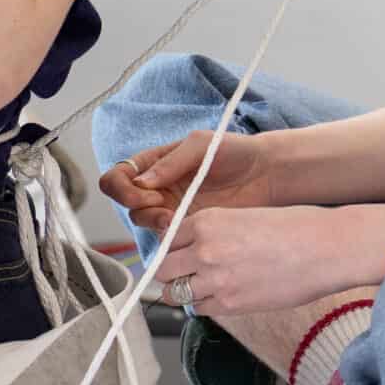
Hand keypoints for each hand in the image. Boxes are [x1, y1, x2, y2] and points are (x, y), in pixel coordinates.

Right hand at [100, 129, 279, 232]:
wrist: (266, 174)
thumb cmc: (235, 151)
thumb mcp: (201, 145)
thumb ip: (170, 161)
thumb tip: (142, 181)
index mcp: (154, 163)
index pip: (119, 176)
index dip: (122, 187)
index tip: (144, 191)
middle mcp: (157, 188)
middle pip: (126, 204)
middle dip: (141, 207)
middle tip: (163, 207)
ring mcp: (171, 209)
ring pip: (144, 224)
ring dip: (154, 224)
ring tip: (176, 220)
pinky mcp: (187, 228)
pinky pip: (167, 239)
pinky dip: (170, 238)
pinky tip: (186, 230)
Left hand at [152, 204, 384, 316]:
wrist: (326, 248)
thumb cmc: (295, 228)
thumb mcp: (244, 216)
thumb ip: (213, 232)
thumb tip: (194, 249)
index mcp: (207, 221)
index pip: (166, 239)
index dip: (172, 248)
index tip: (179, 254)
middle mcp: (204, 249)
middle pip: (161, 269)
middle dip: (170, 272)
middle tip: (183, 274)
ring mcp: (215, 279)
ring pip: (173, 294)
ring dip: (183, 291)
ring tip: (202, 287)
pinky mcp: (230, 304)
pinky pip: (199, 309)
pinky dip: (205, 305)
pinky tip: (223, 296)